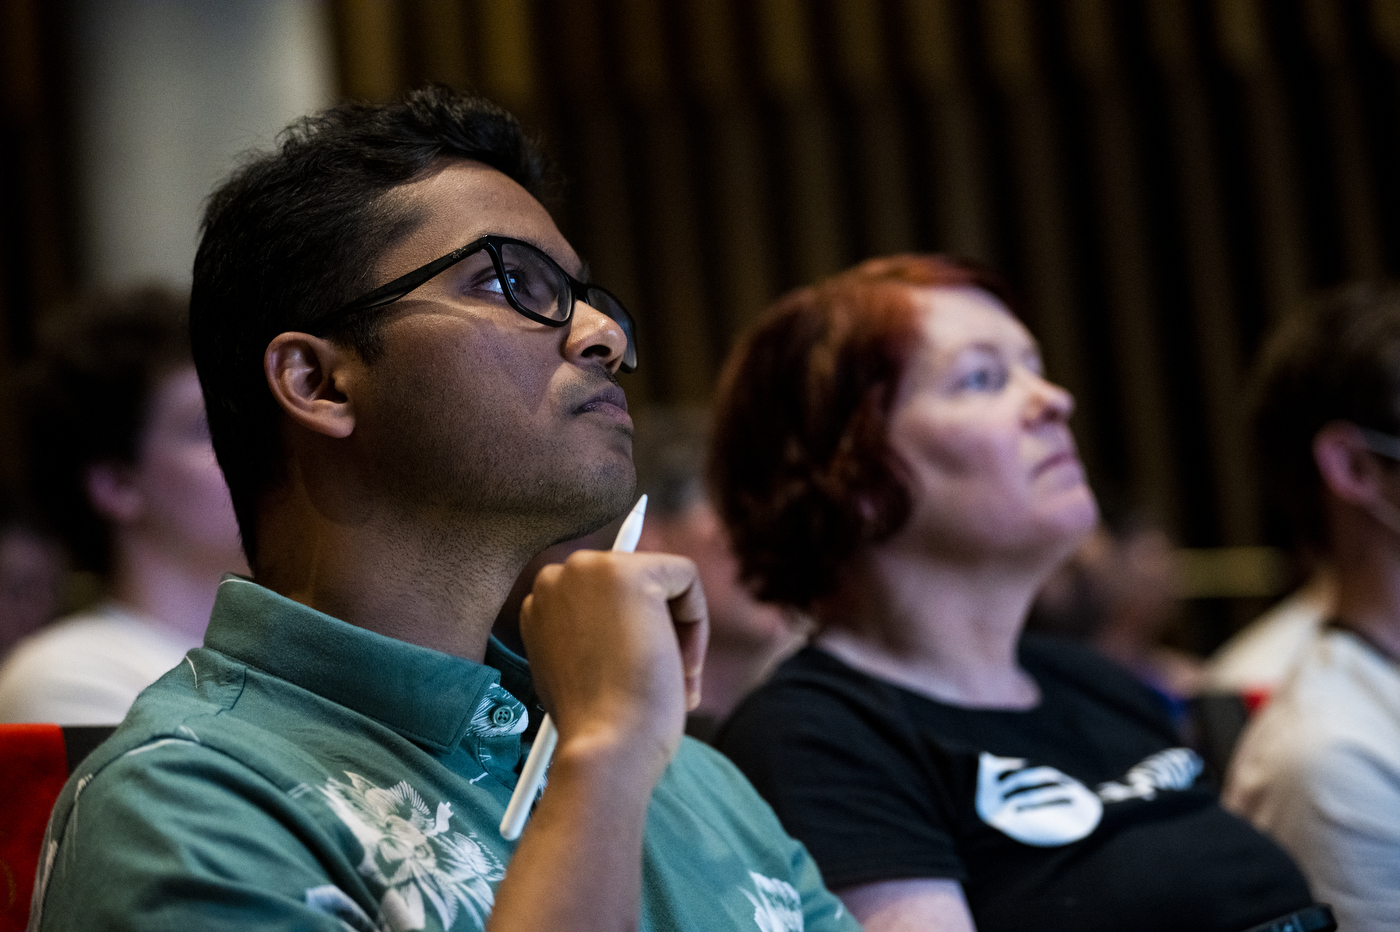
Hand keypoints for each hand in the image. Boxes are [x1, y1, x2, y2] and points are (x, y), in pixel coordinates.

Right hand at [520, 550, 707, 778]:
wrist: (604, 747)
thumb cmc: (597, 726)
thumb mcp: (581, 670)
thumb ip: (594, 636)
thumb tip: (632, 627)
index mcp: (542, 604)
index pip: (605, 600)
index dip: (628, 639)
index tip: (630, 678)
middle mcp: (557, 577)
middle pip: (636, 584)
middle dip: (656, 631)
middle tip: (658, 680)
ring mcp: (588, 569)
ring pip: (663, 581)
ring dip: (676, 631)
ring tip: (668, 679)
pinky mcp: (628, 572)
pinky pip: (687, 576)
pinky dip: (697, 620)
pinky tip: (676, 660)